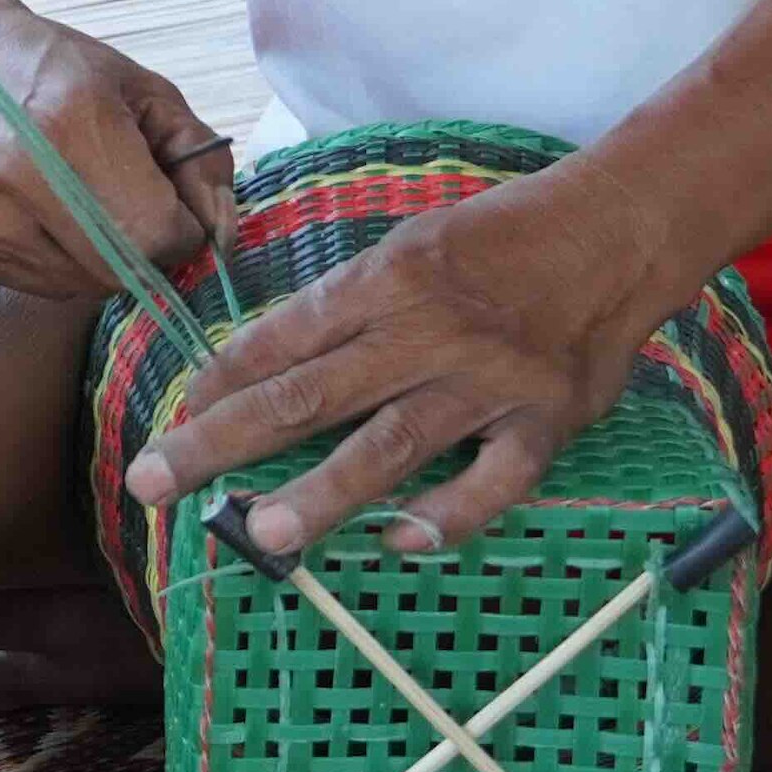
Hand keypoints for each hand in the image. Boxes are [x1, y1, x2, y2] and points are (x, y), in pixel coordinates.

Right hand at [0, 0, 233, 306]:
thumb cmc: (68, 74)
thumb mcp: (151, 95)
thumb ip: (202, 165)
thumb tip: (220, 242)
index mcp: (71, 125)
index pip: (156, 234)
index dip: (183, 230)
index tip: (174, 204)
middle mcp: (19, 177)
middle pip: (124, 270)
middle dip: (148, 250)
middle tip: (135, 203)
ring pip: (88, 287)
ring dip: (109, 259)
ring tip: (88, 201)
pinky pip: (50, 287)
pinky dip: (70, 262)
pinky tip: (53, 214)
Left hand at [124, 164, 681, 561]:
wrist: (616, 229)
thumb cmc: (503, 238)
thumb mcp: (414, 247)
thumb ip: (351, 307)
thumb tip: (274, 364)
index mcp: (385, 280)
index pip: (281, 339)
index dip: (220, 384)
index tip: (171, 420)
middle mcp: (426, 330)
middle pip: (309, 394)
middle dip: (223, 441)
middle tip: (155, 482)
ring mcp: (486, 380)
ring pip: (389, 444)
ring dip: (320, 492)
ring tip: (258, 533)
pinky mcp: (544, 419)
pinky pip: (493, 480)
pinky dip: (448, 515)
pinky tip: (399, 542)